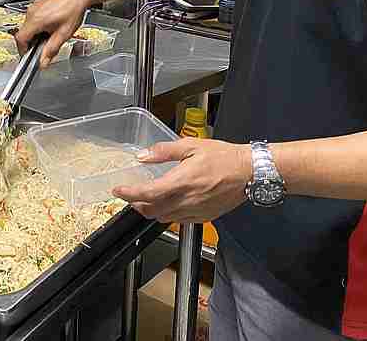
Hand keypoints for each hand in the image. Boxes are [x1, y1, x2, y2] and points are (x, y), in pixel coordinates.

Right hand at [15, 0, 92, 67]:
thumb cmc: (73, 10)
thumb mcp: (64, 34)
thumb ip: (51, 50)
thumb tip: (43, 62)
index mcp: (36, 20)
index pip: (20, 39)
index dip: (23, 50)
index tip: (29, 56)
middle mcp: (31, 12)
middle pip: (23, 33)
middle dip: (32, 43)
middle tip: (44, 47)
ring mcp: (33, 7)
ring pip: (27, 26)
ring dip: (35, 34)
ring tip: (50, 34)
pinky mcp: (37, 4)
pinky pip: (31, 19)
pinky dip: (38, 26)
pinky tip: (50, 26)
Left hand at [112, 138, 250, 222]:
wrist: (249, 172)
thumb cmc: (223, 157)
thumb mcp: (191, 146)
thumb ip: (164, 151)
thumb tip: (143, 155)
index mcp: (181, 181)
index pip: (147, 193)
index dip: (129, 194)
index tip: (118, 190)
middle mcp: (186, 200)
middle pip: (152, 210)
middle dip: (137, 204)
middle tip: (130, 195)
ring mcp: (195, 211)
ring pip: (164, 218)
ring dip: (151, 210)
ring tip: (146, 199)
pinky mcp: (204, 217)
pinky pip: (179, 220)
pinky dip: (168, 214)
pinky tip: (168, 204)